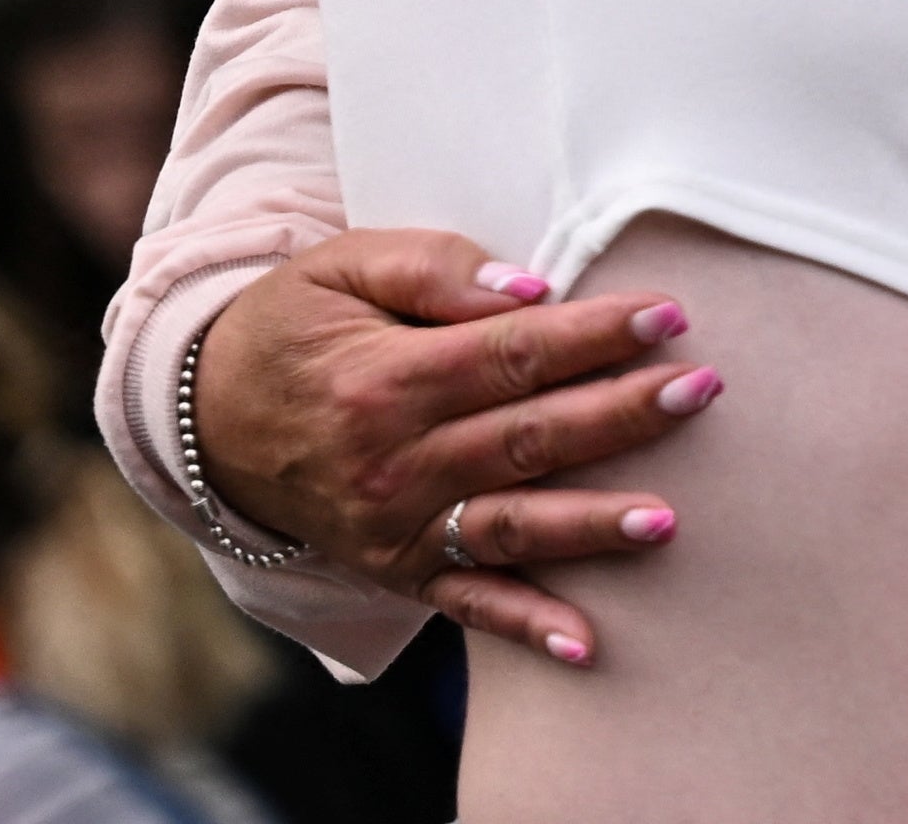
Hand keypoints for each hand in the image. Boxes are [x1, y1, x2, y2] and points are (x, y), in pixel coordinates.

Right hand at [186, 228, 721, 664]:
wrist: (204, 418)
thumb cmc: (293, 326)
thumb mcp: (343, 268)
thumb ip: (436, 269)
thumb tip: (531, 289)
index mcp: (385, 378)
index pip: (511, 355)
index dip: (594, 335)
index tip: (669, 317)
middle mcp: (391, 462)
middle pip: (525, 438)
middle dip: (620, 415)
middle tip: (702, 390)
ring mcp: (394, 526)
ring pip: (510, 525)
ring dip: (591, 526)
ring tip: (667, 520)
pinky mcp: (396, 570)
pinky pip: (467, 603)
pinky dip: (524, 624)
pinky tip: (587, 640)